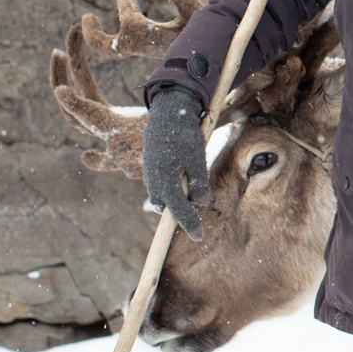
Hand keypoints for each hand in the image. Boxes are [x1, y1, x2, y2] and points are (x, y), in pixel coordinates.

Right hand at [143, 87, 208, 235]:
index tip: (199, 237)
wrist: (166, 114)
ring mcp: (150, 175)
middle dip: (180, 214)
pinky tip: (181, 182)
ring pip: (163, 197)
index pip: (179, 211)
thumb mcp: (197, 159)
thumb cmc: (184, 136)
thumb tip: (202, 202)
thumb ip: (199, 183)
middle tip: (195, 219)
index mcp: (166, 182)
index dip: (190, 224)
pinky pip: (161, 186)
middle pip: (168, 208)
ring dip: (176, 201)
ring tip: (190, 198)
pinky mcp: (151, 168)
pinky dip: (171, 190)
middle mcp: (154, 182)